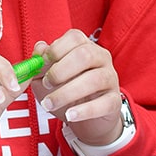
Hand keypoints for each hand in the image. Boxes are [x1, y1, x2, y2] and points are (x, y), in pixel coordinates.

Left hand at [30, 30, 123, 146]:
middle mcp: (101, 58)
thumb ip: (41, 61)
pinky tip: (70, 115)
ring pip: (94, 80)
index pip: (75, 37)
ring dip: (67, 93)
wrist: (85, 118)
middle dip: (60, 70)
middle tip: (46, 84)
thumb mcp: (47, 74)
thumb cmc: (64, 89)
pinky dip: (85, 110)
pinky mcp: (115, 101)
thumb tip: (40, 48)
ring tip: (49, 103)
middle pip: (85, 55)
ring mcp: (110, 79)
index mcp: (84, 46)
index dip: (56, 49)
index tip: (42, 63)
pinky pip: (104, 103)